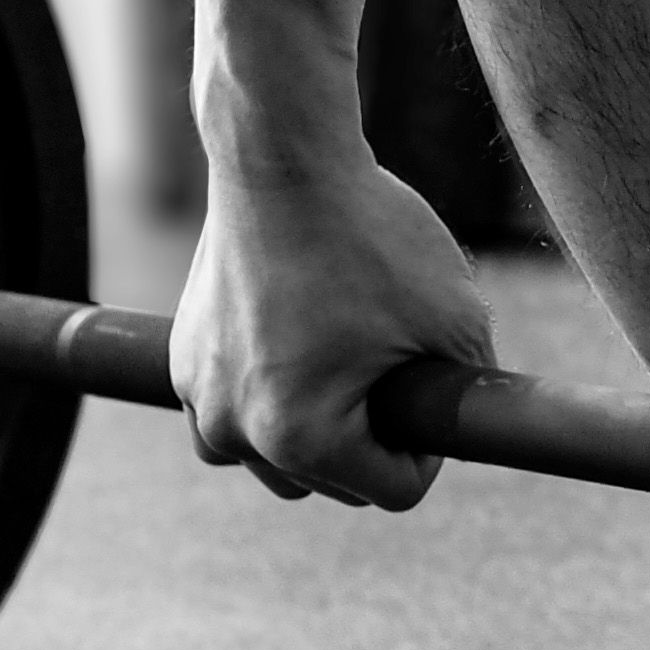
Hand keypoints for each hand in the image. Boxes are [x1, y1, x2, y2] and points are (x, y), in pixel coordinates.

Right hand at [173, 158, 489, 509]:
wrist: (283, 158)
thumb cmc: (373, 236)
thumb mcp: (457, 323)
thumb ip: (465, 398)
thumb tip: (463, 438)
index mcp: (300, 439)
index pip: (395, 490)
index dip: (430, 443)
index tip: (431, 381)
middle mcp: (235, 435)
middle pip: (332, 484)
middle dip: (370, 437)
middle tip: (392, 358)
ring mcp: (199, 401)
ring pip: (277, 462)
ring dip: (315, 433)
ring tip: (346, 360)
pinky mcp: (183, 364)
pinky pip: (236, 417)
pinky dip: (270, 398)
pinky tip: (304, 343)